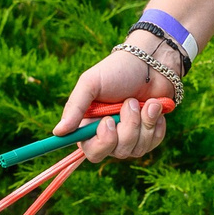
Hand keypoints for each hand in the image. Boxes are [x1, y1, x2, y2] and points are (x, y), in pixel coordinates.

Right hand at [55, 34, 175, 162]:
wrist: (151, 62)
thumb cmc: (117, 70)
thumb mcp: (90, 83)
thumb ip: (75, 108)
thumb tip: (57, 132)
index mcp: (90, 125)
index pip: (91, 151)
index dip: (102, 142)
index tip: (108, 121)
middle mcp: (110, 135)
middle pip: (117, 152)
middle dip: (127, 128)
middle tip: (130, 102)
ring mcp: (131, 137)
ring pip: (137, 149)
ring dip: (143, 122)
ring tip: (143, 101)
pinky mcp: (150, 135)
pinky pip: (153, 143)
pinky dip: (156, 123)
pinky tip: (154, 106)